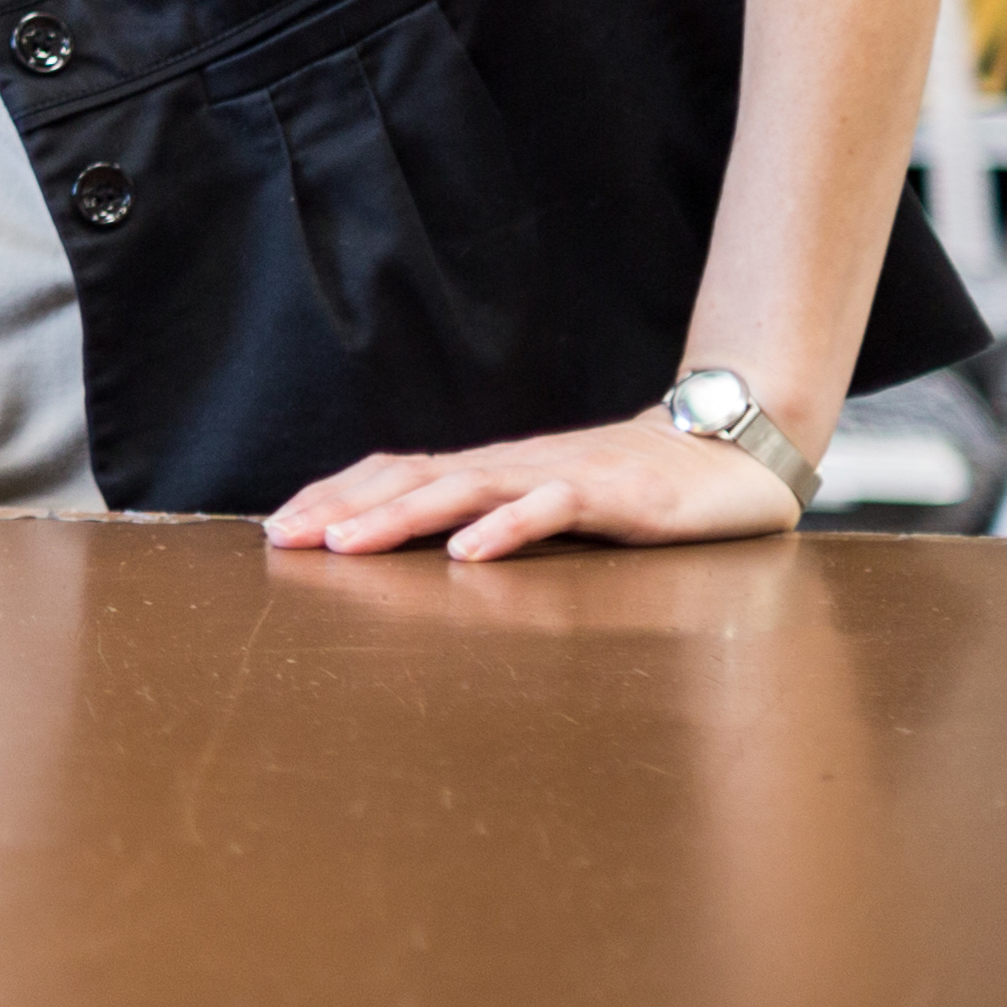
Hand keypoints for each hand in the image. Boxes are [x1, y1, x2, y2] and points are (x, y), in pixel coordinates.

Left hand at [266, 409, 806, 561]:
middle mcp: (513, 467)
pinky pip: (550, 510)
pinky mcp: (613, 497)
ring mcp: (561, 477)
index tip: (277, 527)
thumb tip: (421, 546)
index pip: (395, 473)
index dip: (335, 495)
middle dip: (341, 508)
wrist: (729, 451)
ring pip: (466, 490)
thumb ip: (493, 517)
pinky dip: (505, 530)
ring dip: (400, 517)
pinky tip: (466, 556)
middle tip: (282, 538)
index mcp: (492, 472)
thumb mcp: (547, 505)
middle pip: (412, 479)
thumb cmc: (632, 488)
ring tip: (347, 545)